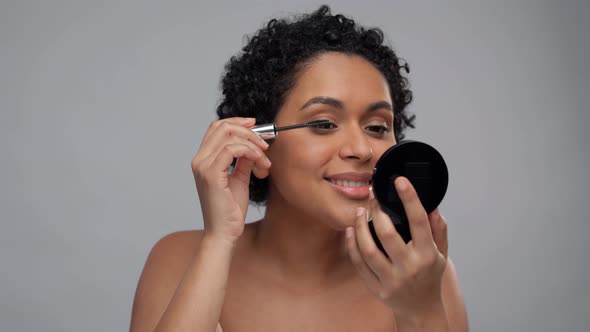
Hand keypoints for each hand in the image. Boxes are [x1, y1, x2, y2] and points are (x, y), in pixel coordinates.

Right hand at [191, 117, 270, 243]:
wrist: (225, 233)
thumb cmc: (230, 210)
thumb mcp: (239, 179)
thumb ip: (243, 161)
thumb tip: (253, 145)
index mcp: (203, 160)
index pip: (216, 128)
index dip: (237, 122)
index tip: (255, 125)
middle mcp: (199, 160)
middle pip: (222, 127)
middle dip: (248, 131)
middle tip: (265, 144)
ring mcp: (203, 166)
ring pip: (229, 136)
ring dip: (254, 145)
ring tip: (265, 162)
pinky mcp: (211, 174)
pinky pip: (233, 149)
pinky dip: (251, 152)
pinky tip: (260, 164)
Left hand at [345, 176, 447, 316]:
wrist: (421, 311)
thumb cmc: (430, 277)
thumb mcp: (441, 254)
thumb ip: (438, 230)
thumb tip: (433, 207)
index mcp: (427, 255)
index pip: (419, 222)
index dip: (410, 199)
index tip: (400, 181)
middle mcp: (409, 267)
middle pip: (387, 234)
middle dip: (377, 211)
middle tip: (372, 197)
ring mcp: (391, 279)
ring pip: (368, 249)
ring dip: (359, 227)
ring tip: (359, 212)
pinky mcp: (377, 288)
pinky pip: (359, 263)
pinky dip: (352, 245)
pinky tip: (351, 231)